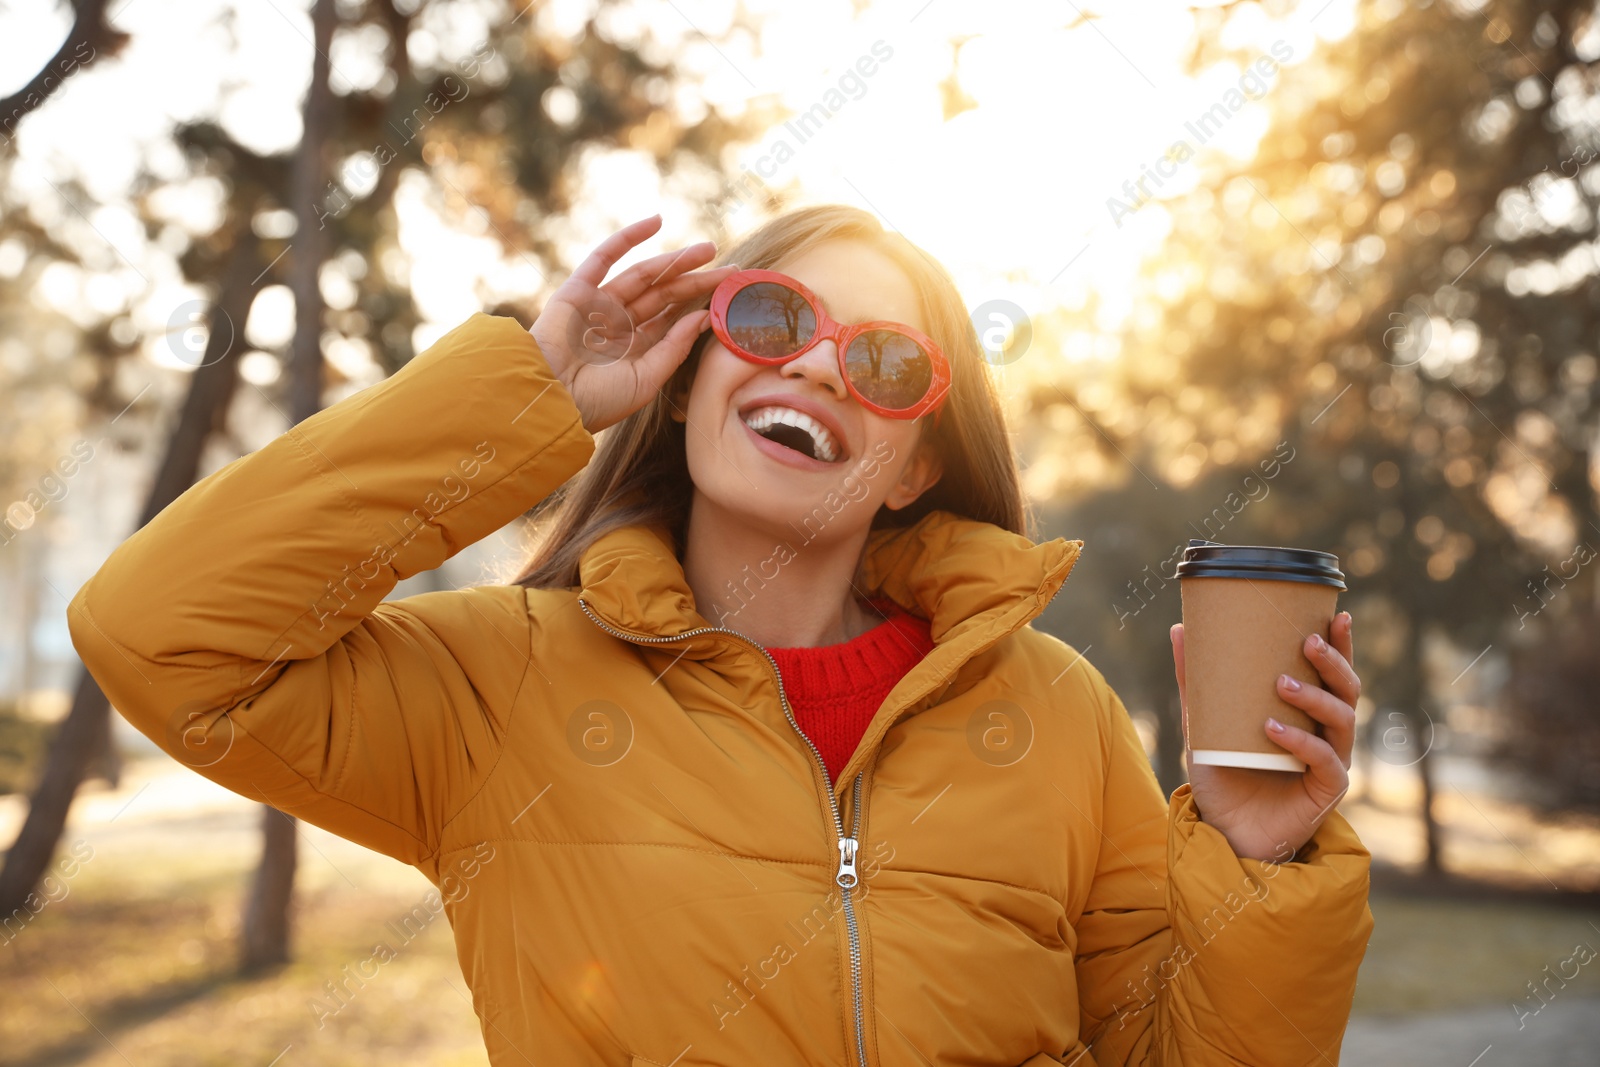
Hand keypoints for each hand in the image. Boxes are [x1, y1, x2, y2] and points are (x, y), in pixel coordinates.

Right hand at [529, 214, 739, 433]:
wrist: (548, 400)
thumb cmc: (597, 401)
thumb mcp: (646, 379)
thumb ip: (673, 347)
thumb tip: (703, 317)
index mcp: (635, 349)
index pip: (673, 318)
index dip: (701, 303)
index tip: (731, 291)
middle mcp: (619, 324)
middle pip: (665, 295)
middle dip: (696, 279)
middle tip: (730, 266)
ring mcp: (599, 305)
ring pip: (645, 275)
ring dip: (675, 260)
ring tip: (707, 249)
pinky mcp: (578, 290)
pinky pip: (605, 257)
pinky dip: (628, 237)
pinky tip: (655, 222)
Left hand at [1170, 611, 1358, 862]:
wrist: (1224, 832)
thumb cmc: (1223, 776)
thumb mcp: (1204, 724)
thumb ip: (1195, 681)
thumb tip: (1180, 629)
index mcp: (1309, 714)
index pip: (1333, 674)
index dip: (1341, 645)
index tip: (1337, 615)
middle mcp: (1327, 735)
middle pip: (1347, 691)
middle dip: (1333, 663)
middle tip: (1306, 642)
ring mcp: (1331, 763)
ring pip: (1343, 721)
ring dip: (1315, 698)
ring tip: (1283, 684)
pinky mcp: (1326, 792)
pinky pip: (1325, 762)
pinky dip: (1300, 741)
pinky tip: (1273, 729)